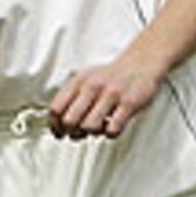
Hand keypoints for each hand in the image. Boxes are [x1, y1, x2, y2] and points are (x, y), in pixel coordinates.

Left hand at [48, 46, 164, 138]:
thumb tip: (54, 120)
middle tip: (79, 133)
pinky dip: (110, 133)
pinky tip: (113, 126)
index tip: (59, 131)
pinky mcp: (128, 103)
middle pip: (69, 121)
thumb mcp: (85, 78)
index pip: (56, 108)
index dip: (55, 125)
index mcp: (78, 81)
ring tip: (99, 128)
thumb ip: (70, 96)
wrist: (141, 63)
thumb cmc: (112, 75)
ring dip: (93, 133)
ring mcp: (111, 95)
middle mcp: (92, 87)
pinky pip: (113, 129)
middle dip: (72, 132)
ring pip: (90, 127)